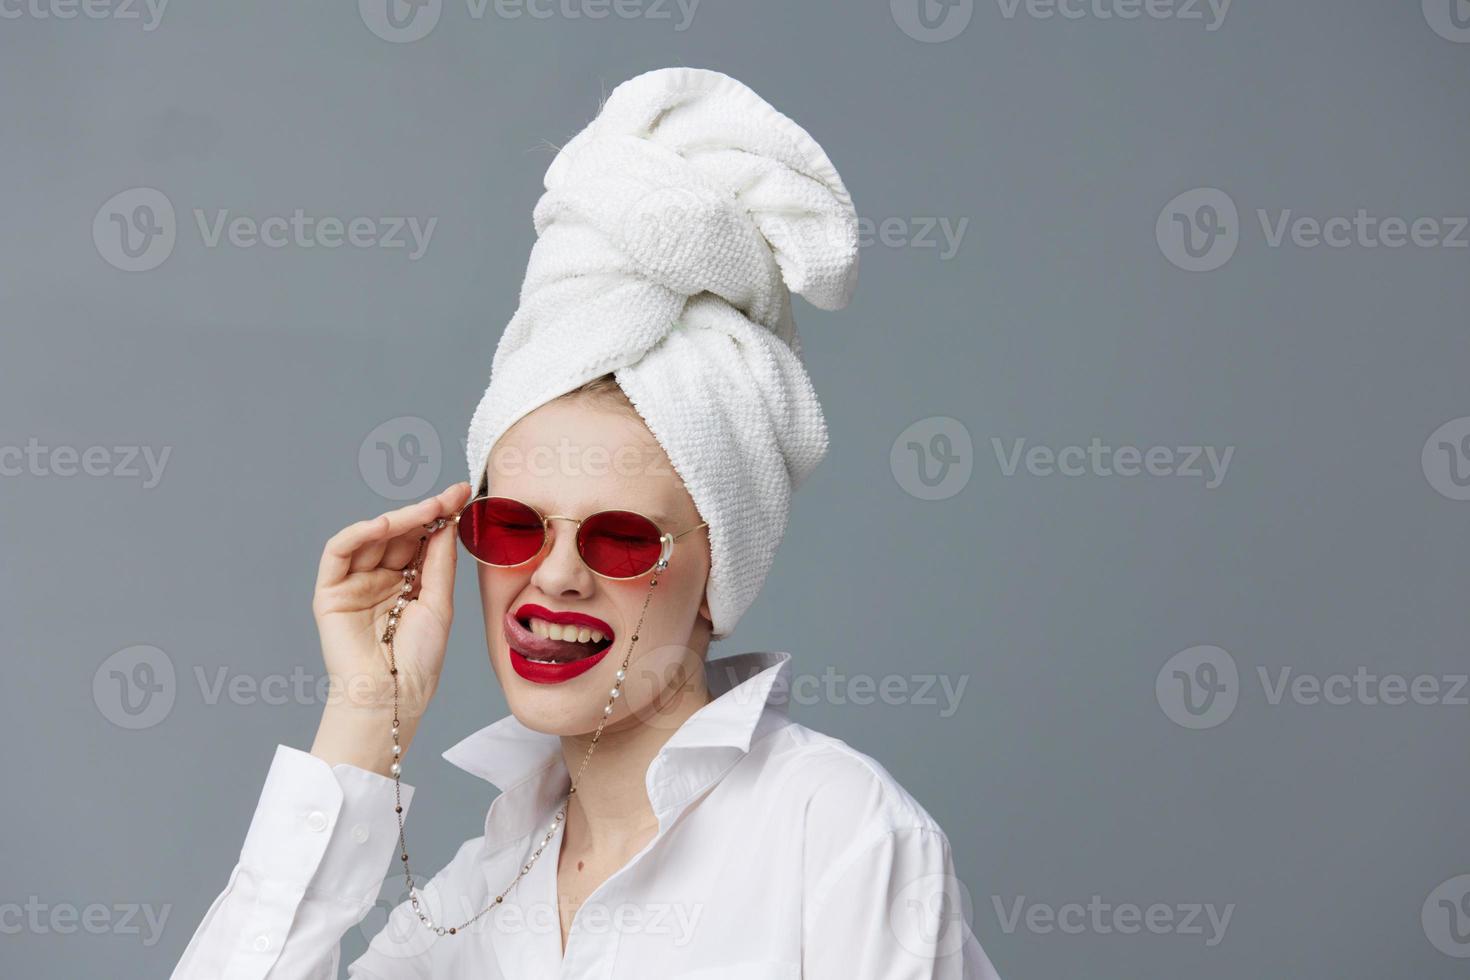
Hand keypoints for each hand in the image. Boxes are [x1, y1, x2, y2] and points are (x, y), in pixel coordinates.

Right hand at [308, 482, 471, 774]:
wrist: (392, 695)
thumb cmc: (418, 659)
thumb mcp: (438, 602)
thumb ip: (439, 560)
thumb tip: (448, 519)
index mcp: (407, 584)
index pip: (422, 541)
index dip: (440, 517)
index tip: (462, 494)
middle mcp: (380, 579)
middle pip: (399, 535)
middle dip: (424, 512)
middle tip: (449, 496)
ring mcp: (354, 584)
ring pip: (372, 537)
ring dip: (399, 519)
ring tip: (428, 509)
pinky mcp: (330, 591)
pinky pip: (339, 551)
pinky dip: (360, 532)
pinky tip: (386, 524)